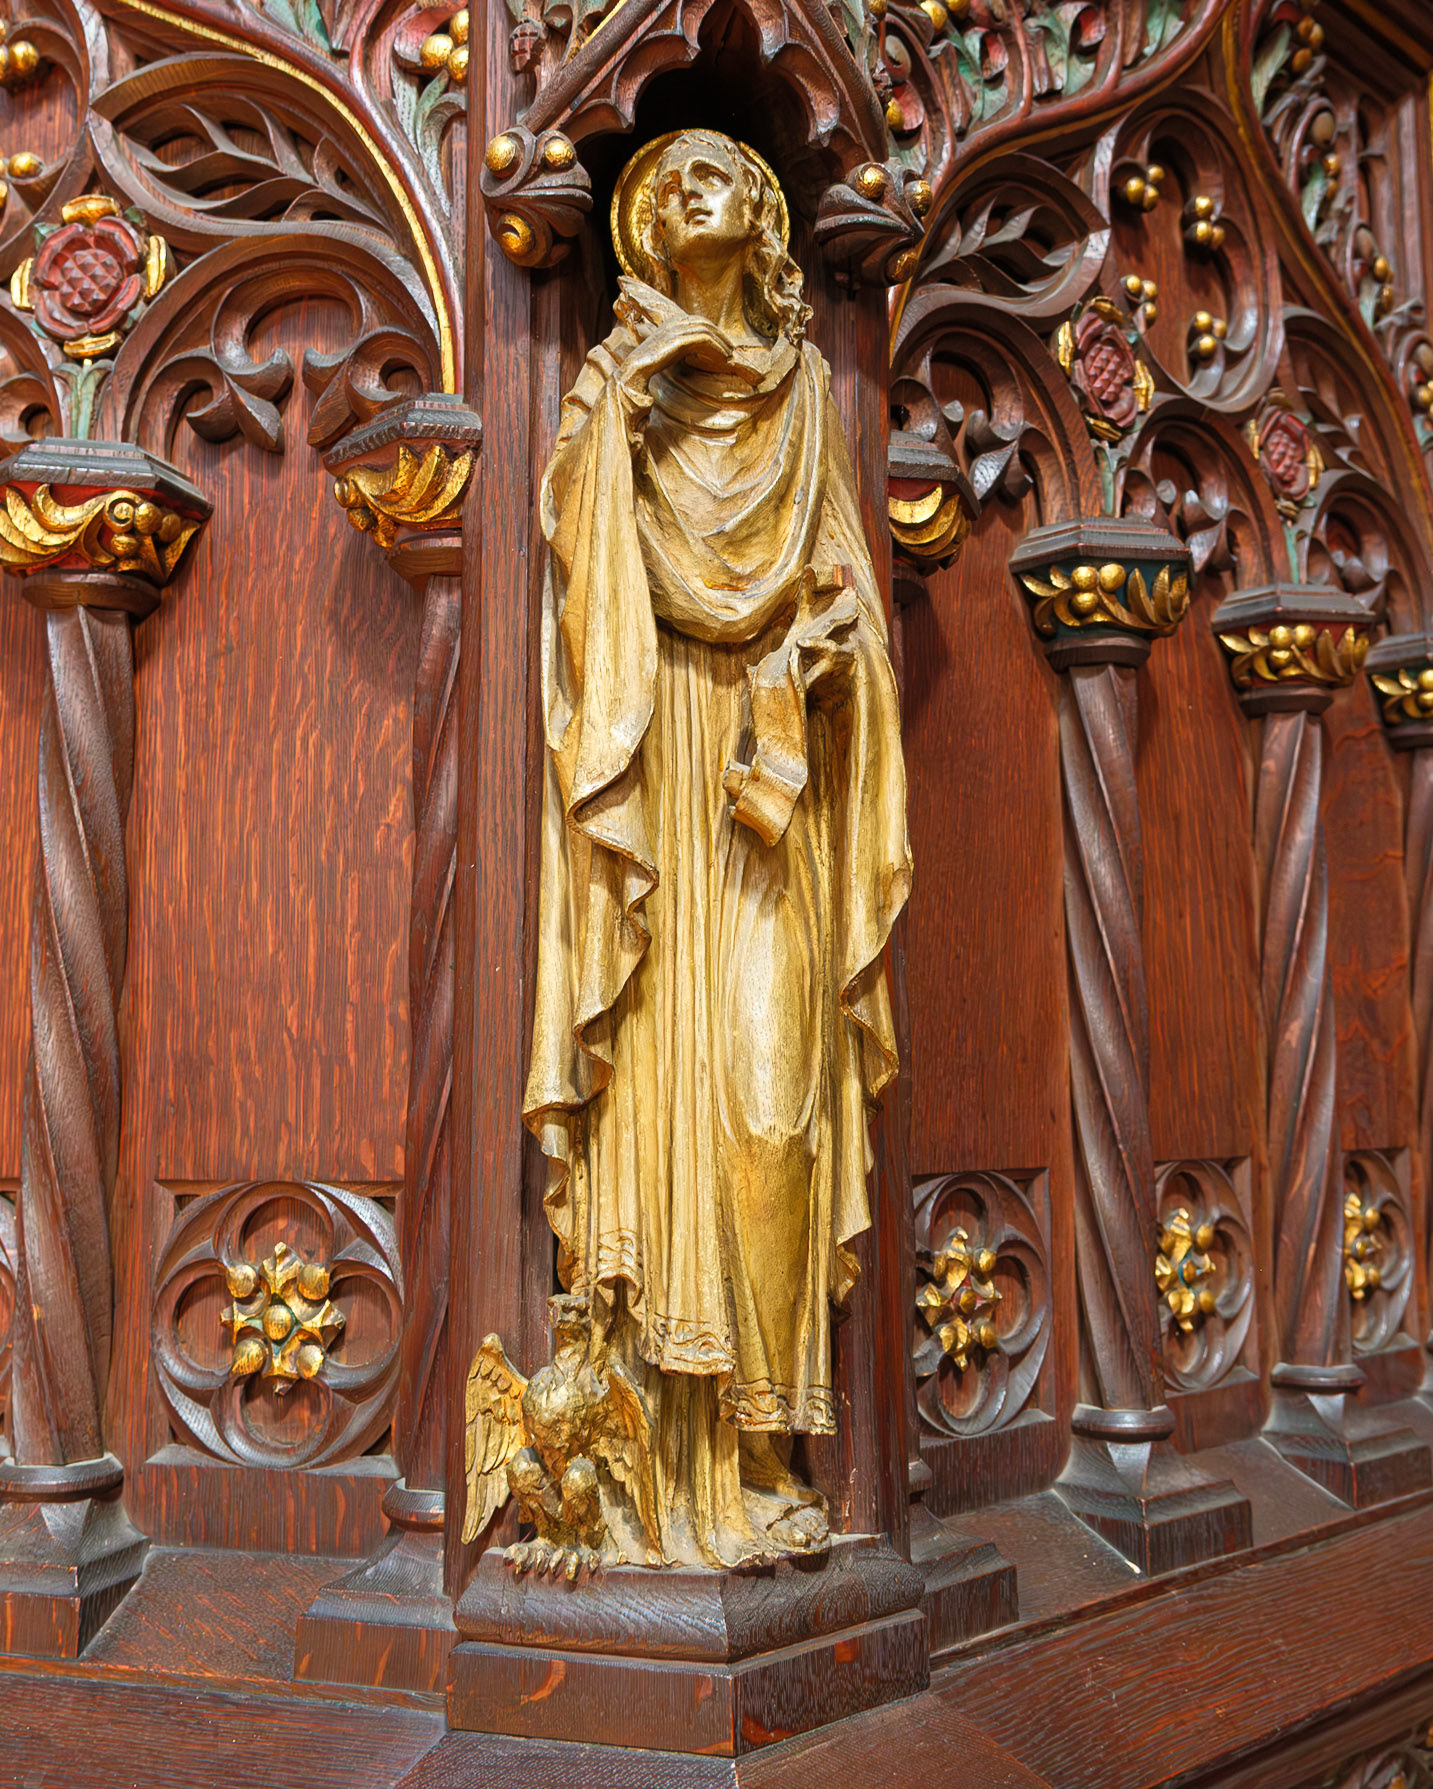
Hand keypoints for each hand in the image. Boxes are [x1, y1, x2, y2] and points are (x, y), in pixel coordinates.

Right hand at [618, 316, 754, 400]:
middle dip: (719, 336)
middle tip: (731, 350)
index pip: (697, 322)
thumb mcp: (670, 353)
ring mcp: (675, 330)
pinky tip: (722, 358)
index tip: (723, 346)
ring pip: (705, 330)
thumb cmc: (651, 367)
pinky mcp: (678, 340)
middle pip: (704, 323)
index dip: (713, 332)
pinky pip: (703, 340)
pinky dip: (715, 348)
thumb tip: (696, 354)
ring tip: (729, 355)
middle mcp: (674, 323)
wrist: (636, 371)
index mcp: (671, 323)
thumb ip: (681, 349)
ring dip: (720, 342)